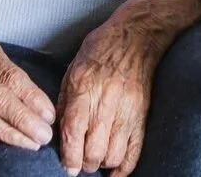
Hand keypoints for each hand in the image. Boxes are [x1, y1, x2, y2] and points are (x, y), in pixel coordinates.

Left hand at [55, 16, 166, 176]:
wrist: (136, 38)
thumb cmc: (100, 51)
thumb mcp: (73, 70)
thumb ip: (65, 103)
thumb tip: (58, 133)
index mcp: (84, 90)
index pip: (74, 133)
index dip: (68, 157)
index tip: (66, 167)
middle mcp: (106, 103)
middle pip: (93, 151)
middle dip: (83, 164)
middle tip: (79, 163)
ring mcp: (127, 111)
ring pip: (113, 155)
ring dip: (101, 164)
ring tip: (95, 160)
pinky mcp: (142, 115)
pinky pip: (135, 151)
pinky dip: (124, 168)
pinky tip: (114, 172)